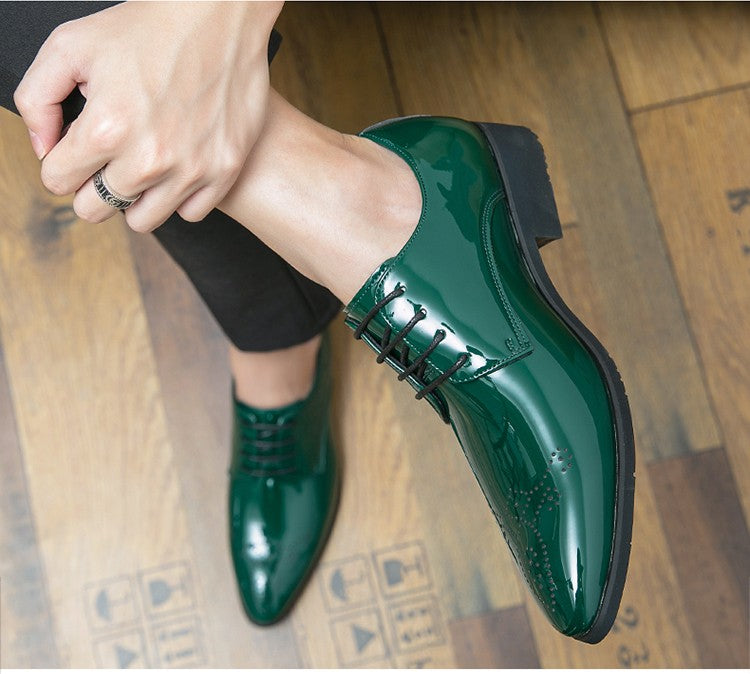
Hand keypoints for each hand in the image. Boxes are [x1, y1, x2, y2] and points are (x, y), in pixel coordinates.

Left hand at [14, 0, 282, 231]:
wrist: (218, 16)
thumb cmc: (148, 27)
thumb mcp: (70, 46)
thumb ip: (37, 98)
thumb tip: (44, 149)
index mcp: (107, 128)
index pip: (57, 180)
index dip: (62, 162)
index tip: (77, 149)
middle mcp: (150, 158)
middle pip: (94, 209)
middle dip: (91, 186)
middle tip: (107, 160)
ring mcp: (191, 169)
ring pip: (142, 220)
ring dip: (134, 197)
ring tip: (141, 166)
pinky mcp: (224, 171)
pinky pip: (189, 212)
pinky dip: (179, 196)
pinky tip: (176, 166)